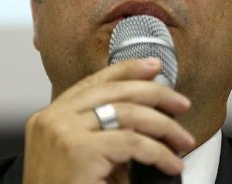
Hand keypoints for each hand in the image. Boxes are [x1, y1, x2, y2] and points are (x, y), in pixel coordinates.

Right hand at [23, 58, 194, 183]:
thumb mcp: (81, 160)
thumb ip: (102, 135)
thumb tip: (145, 117)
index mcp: (48, 118)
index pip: (92, 83)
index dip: (126, 70)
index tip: (152, 67)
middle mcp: (51, 120)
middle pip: (112, 91)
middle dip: (154, 93)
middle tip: (180, 103)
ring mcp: (62, 133)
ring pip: (127, 113)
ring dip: (164, 125)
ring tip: (183, 140)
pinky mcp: (79, 151)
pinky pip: (132, 143)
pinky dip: (159, 152)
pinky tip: (171, 164)